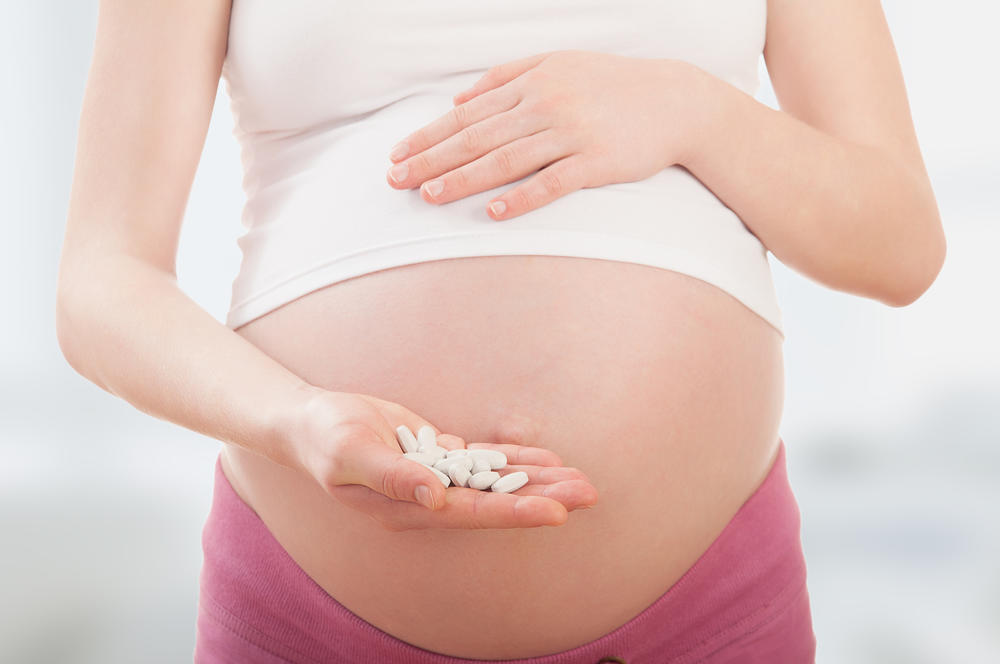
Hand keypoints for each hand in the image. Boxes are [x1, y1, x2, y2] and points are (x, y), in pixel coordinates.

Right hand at [289, 389, 598, 530]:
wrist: (312, 422)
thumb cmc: (324, 438)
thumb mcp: (350, 454)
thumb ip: (392, 477)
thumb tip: (436, 497)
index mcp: (407, 508)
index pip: (471, 513)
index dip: (514, 512)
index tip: (556, 512)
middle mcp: (429, 500)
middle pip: (495, 501)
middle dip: (542, 497)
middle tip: (589, 493)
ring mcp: (436, 479)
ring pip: (496, 482)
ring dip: (537, 480)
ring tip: (580, 480)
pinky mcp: (438, 457)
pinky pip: (484, 462)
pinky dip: (514, 461)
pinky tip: (546, 462)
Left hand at [385, 49, 700, 219]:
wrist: (676, 100)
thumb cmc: (612, 84)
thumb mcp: (558, 63)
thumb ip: (506, 76)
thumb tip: (459, 98)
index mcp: (532, 82)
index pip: (468, 114)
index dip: (429, 135)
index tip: (397, 155)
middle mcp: (546, 105)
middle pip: (477, 137)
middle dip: (432, 159)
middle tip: (396, 181)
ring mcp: (572, 133)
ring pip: (506, 159)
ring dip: (464, 179)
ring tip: (431, 196)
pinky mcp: (597, 161)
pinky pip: (553, 182)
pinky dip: (522, 197)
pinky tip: (494, 212)